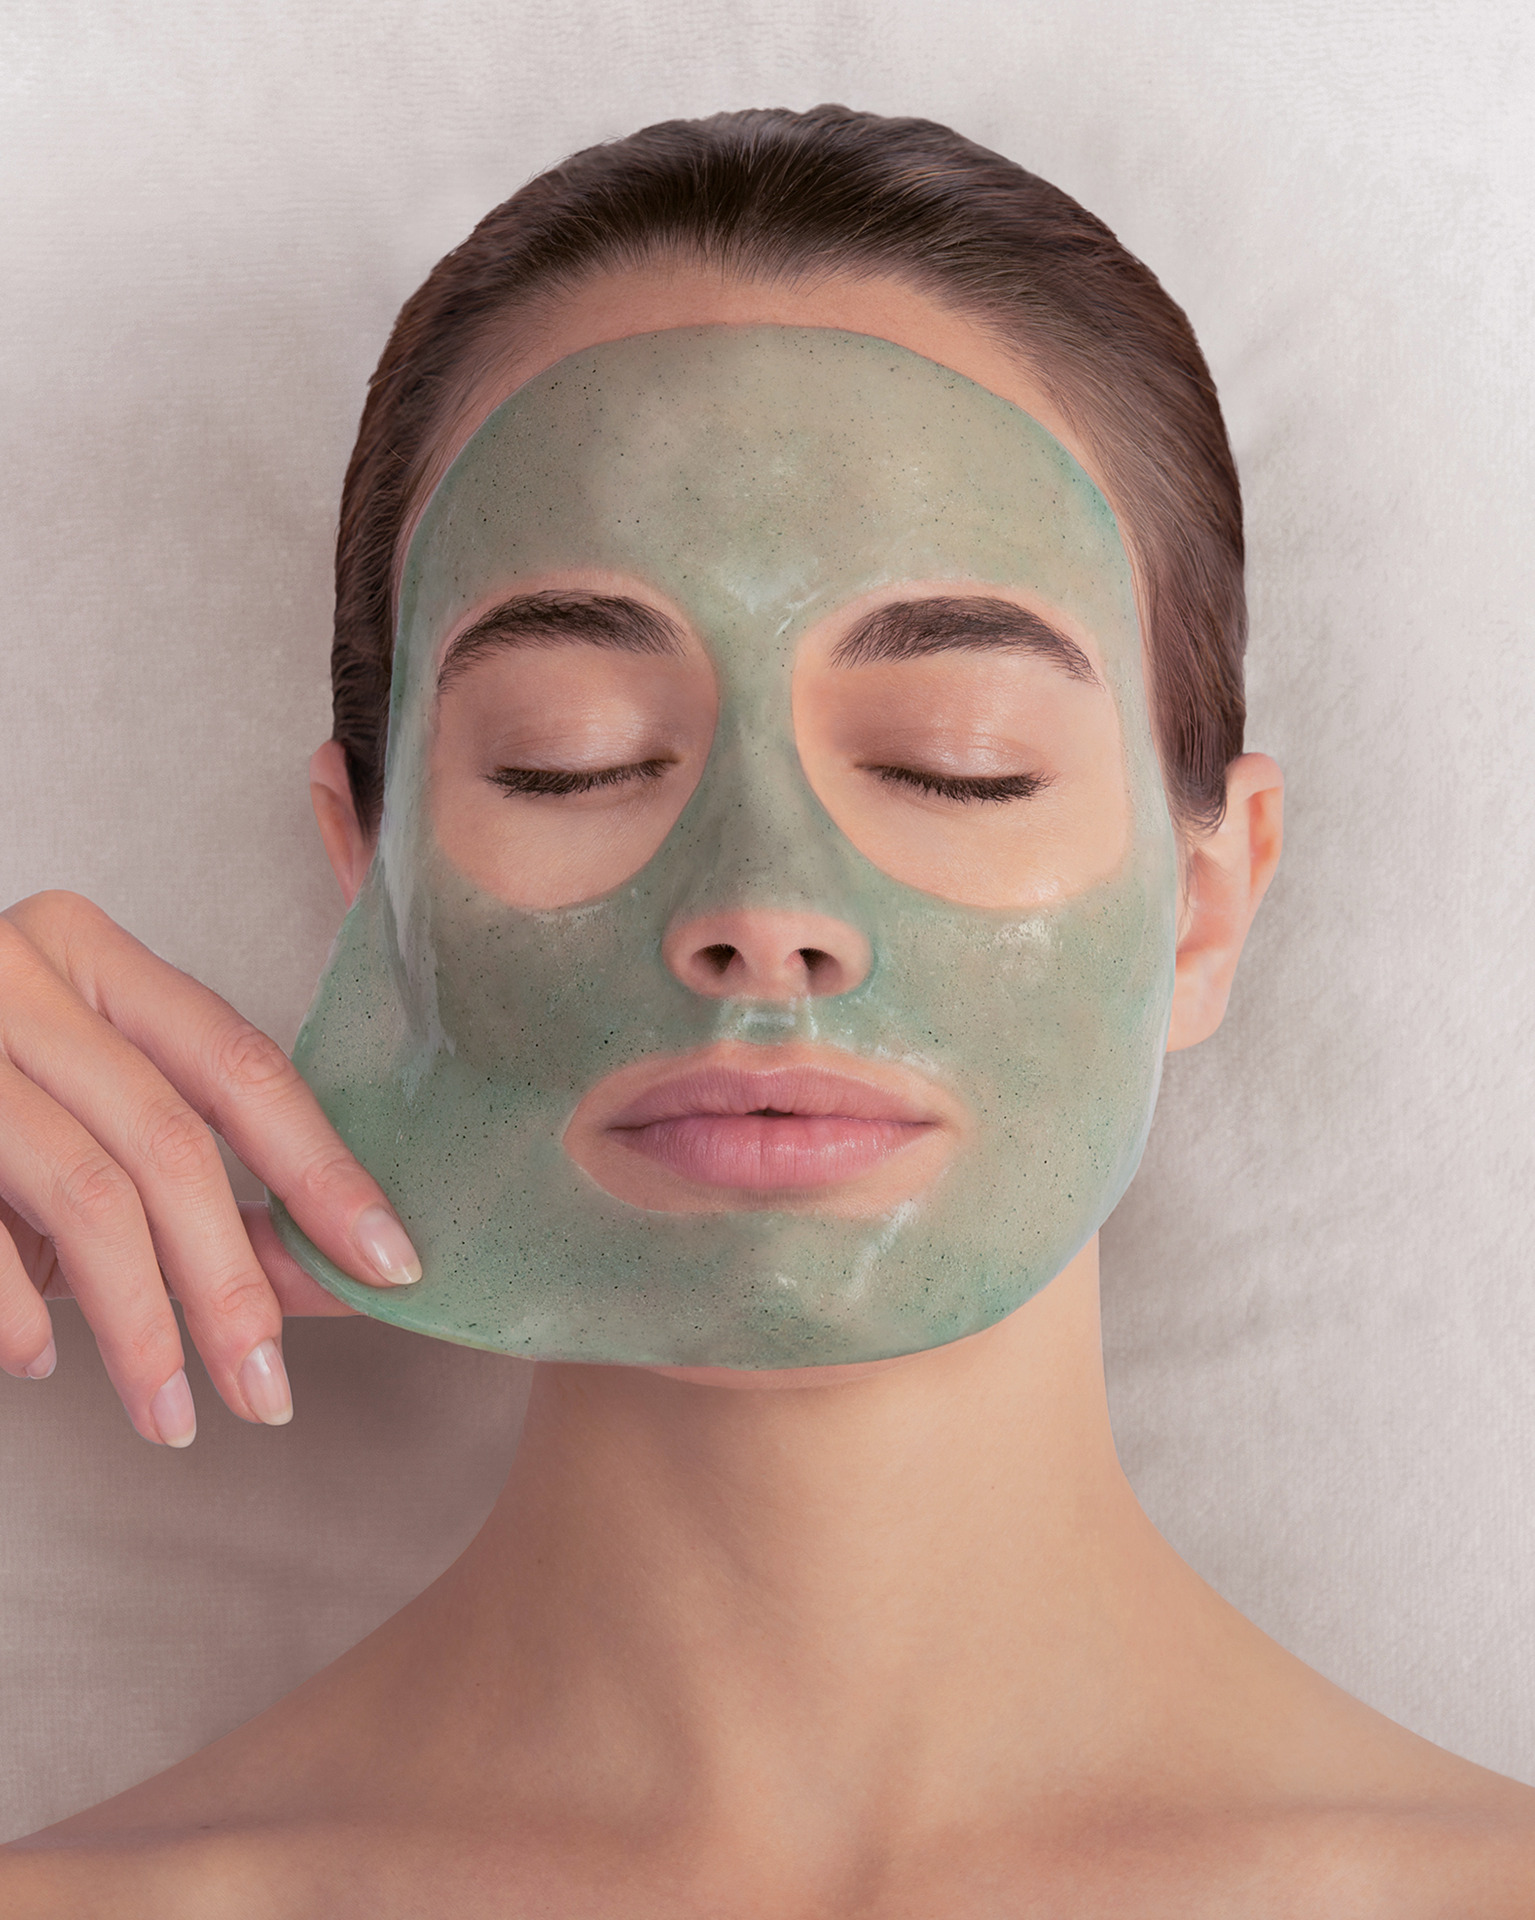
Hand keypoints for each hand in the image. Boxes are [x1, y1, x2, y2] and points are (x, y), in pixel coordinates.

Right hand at [0, 891, 420, 1445]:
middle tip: (267, 1391)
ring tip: (173, 1416)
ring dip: (142, 1327)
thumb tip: (331, 1276)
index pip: (242, 1066)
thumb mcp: (91, 1109)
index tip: (389, 1264)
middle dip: (231, 1284)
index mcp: (91, 956)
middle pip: (168, 1142)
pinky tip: (43, 1362)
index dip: (324, 1171)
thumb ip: (204, 1182)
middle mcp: (17, 974)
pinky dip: (17, 1311)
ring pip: (85, 1194)